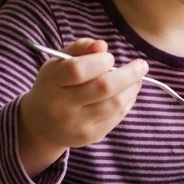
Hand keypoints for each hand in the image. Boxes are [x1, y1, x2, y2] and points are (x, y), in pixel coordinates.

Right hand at [17, 38, 145, 174]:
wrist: (41, 124)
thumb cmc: (54, 85)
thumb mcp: (59, 62)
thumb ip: (80, 48)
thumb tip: (102, 46)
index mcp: (51, 82)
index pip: (78, 70)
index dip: (100, 61)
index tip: (109, 57)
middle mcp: (61, 106)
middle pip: (103, 88)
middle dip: (128, 74)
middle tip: (141, 65)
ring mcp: (76, 125)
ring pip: (115, 104)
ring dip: (132, 88)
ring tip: (137, 78)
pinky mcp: (89, 137)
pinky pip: (117, 117)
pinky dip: (128, 102)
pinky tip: (128, 93)